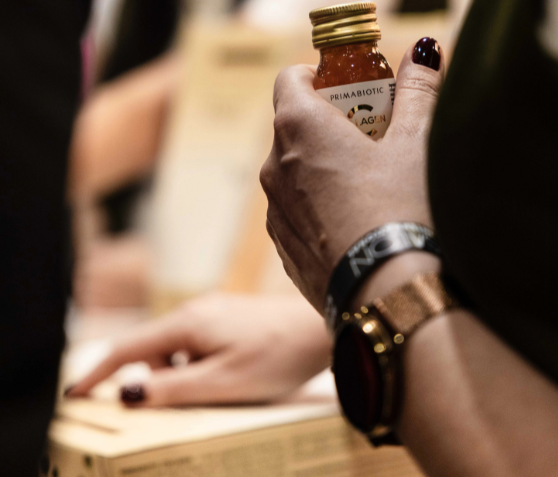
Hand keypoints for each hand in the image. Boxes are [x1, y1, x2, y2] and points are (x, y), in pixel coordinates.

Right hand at [66, 293, 330, 405]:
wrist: (319, 327)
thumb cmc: (275, 355)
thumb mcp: (222, 382)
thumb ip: (173, 388)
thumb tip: (127, 393)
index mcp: (188, 323)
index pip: (129, 347)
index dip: (99, 372)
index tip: (75, 394)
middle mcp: (197, 310)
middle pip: (152, 347)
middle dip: (148, 379)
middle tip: (160, 409)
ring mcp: (215, 312)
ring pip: (177, 347)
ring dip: (176, 374)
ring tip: (204, 397)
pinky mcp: (230, 318)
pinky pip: (198, 344)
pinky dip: (195, 365)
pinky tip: (219, 381)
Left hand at [260, 42, 444, 311]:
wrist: (391, 297)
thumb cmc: (404, 209)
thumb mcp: (418, 142)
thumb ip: (417, 89)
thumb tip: (424, 49)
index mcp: (299, 127)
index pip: (291, 77)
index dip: (320, 74)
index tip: (352, 87)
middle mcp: (274, 166)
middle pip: (293, 124)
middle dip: (330, 120)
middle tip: (374, 134)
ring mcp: (275, 211)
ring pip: (294, 169)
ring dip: (322, 163)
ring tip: (370, 182)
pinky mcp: (284, 247)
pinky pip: (297, 210)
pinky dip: (318, 203)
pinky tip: (358, 221)